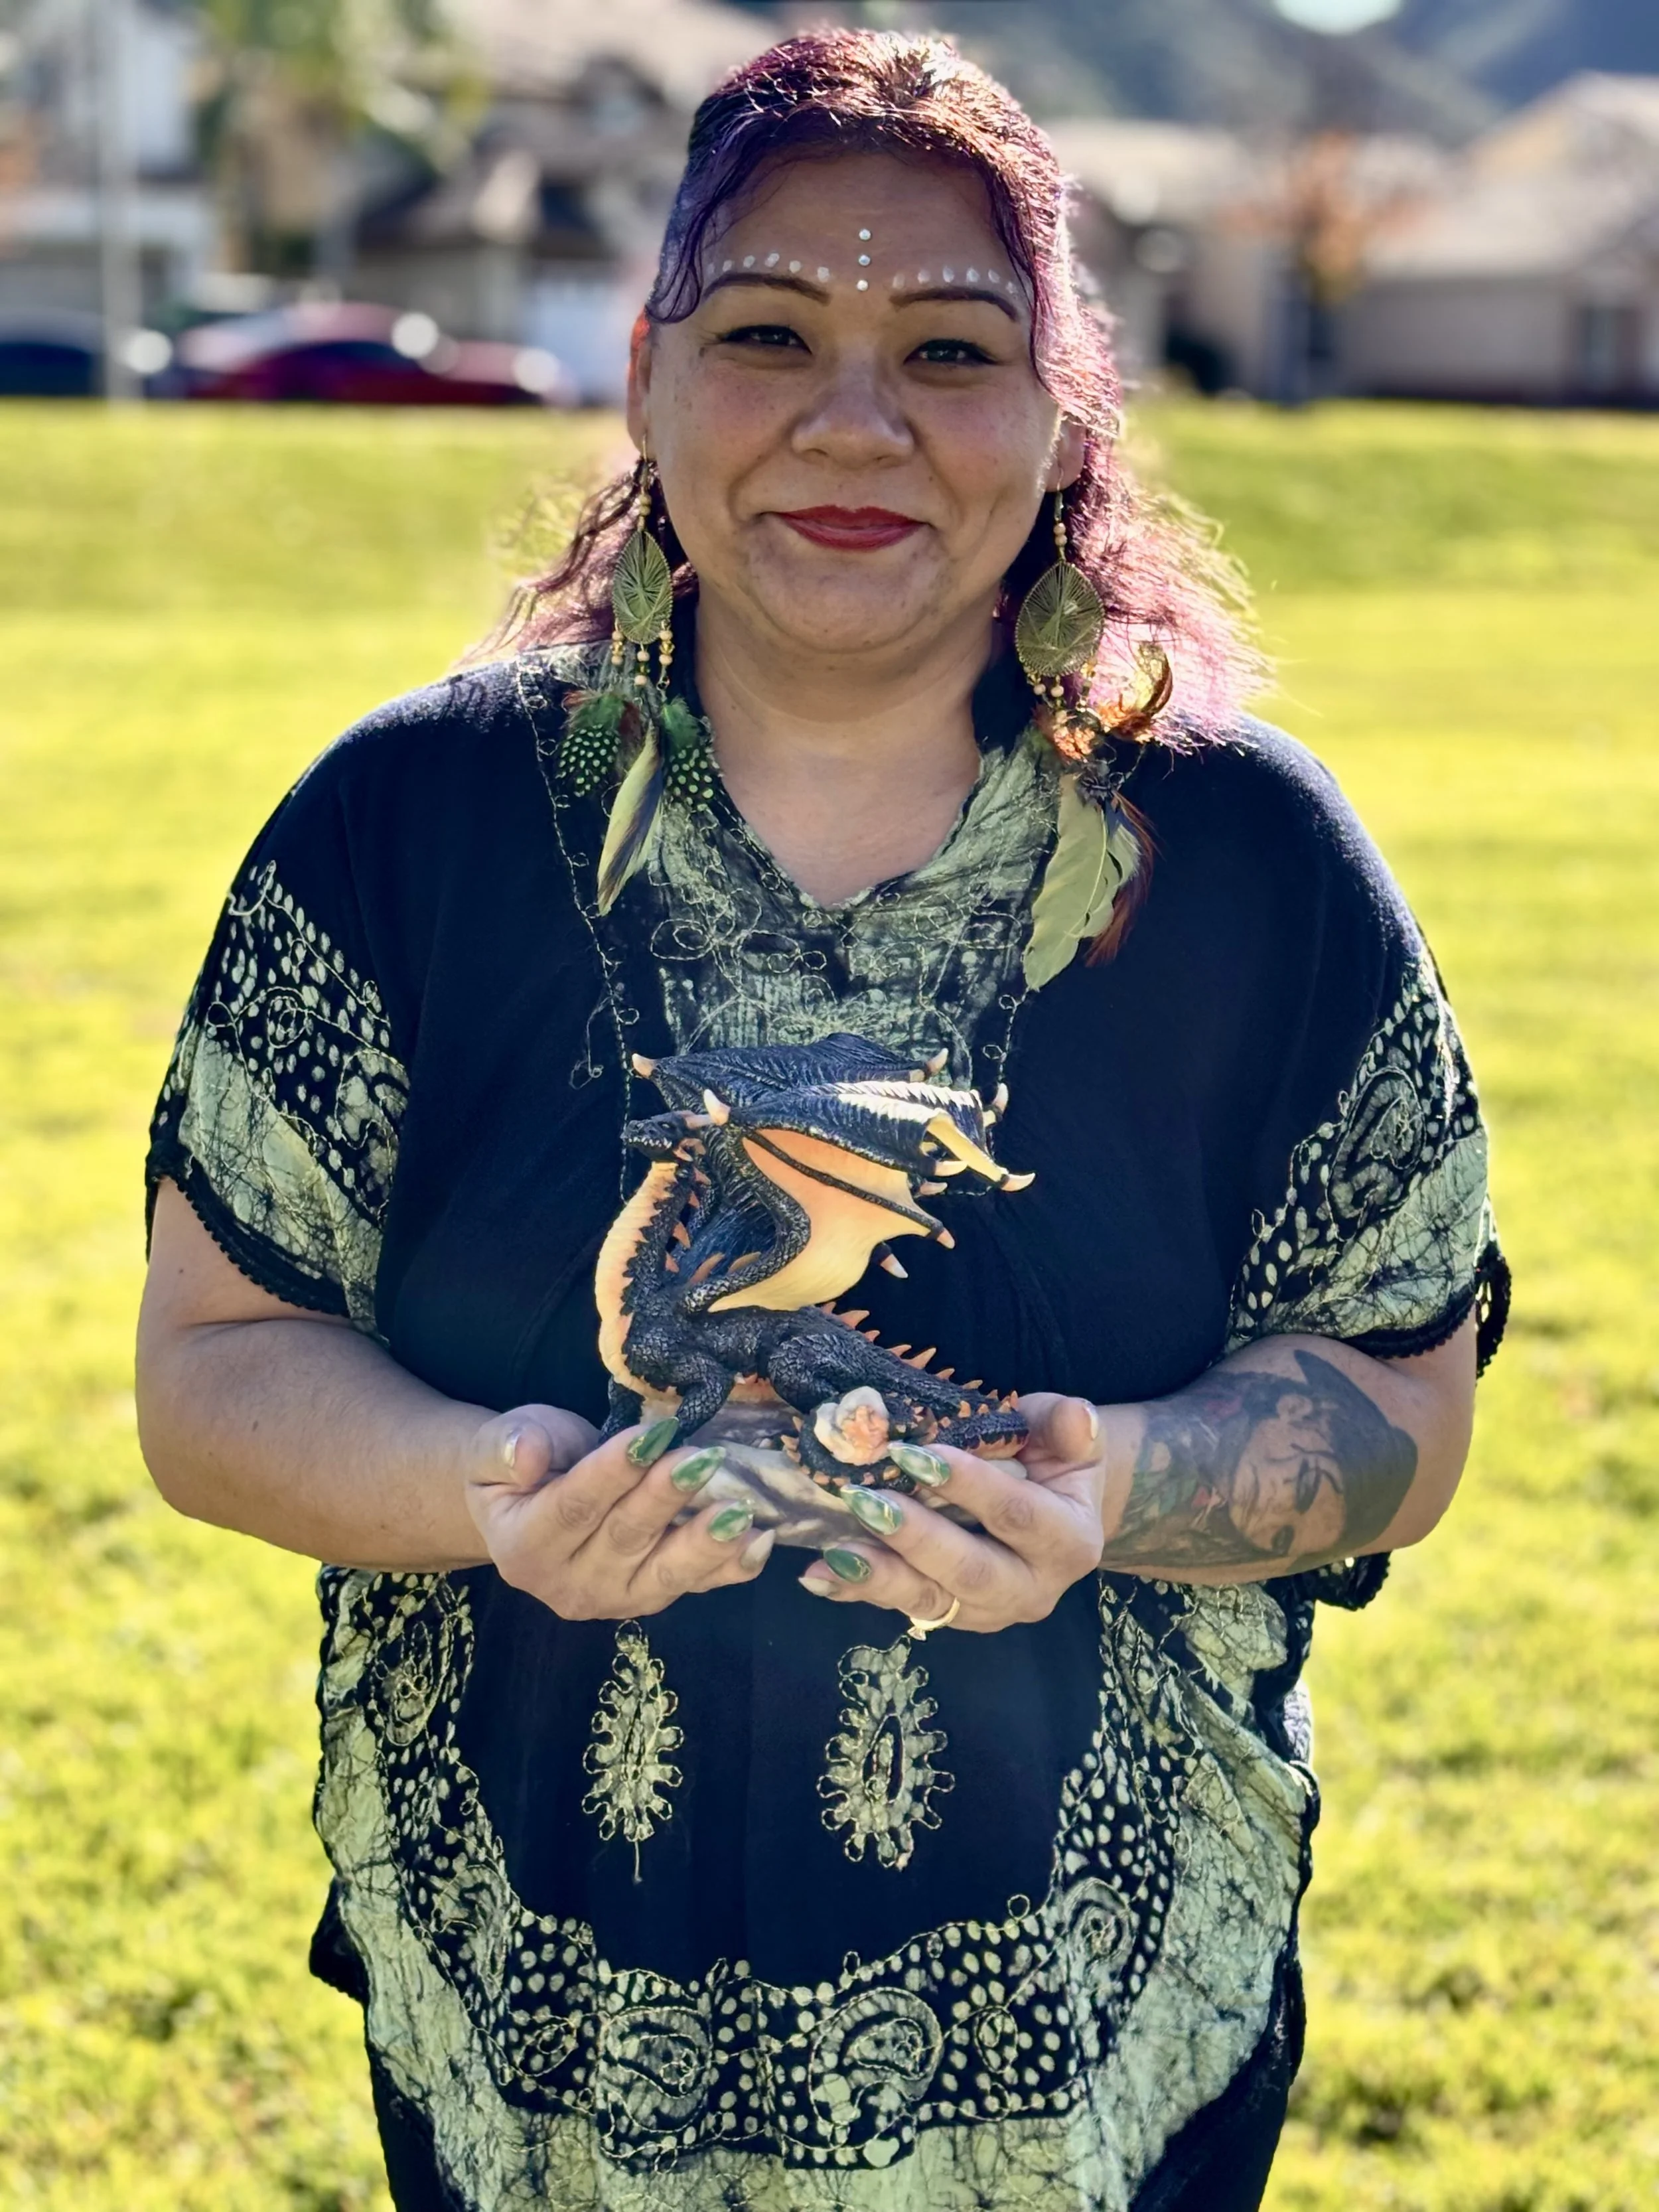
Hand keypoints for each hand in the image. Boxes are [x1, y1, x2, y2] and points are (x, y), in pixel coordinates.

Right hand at [465, 1406, 775, 1620]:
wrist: (527, 1506)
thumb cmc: (519, 1465)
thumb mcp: (497, 1445)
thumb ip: (507, 1448)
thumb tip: (528, 1456)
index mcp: (523, 1548)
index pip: (573, 1508)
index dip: (613, 1472)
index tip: (652, 1435)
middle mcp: (568, 1585)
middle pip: (624, 1538)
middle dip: (666, 1498)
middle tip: (704, 1460)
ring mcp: (615, 1598)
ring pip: (664, 1573)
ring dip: (705, 1543)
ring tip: (739, 1512)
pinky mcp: (652, 1596)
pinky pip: (695, 1585)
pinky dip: (730, 1567)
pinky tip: (759, 1543)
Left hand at [797, 1394, 1105, 1631]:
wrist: (1054, 1505)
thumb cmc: (1051, 1456)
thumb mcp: (1066, 1432)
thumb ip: (1066, 1424)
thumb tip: (1076, 1419)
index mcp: (1070, 1540)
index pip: (1018, 1515)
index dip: (969, 1487)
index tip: (916, 1455)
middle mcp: (1034, 1587)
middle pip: (972, 1571)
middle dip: (916, 1539)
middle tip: (866, 1501)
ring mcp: (990, 1610)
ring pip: (933, 1601)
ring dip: (880, 1577)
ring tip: (835, 1552)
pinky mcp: (953, 1615)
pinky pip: (905, 1607)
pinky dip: (859, 1593)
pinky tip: (818, 1577)